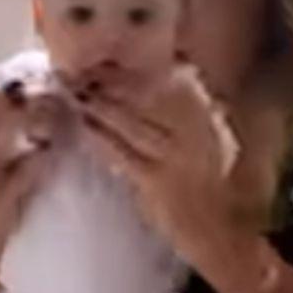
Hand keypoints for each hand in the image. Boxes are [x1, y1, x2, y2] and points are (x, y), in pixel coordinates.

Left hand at [71, 63, 252, 275]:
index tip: (106, 59)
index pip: (172, 81)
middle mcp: (198, 134)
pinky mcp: (158, 183)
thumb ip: (185, 108)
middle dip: (110, 82)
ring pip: (132, 121)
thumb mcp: (206, 139)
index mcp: (209, 119)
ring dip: (100, 105)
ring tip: (75, 94)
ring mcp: (179, 159)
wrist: (217, 234)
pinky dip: (100, 137)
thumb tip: (161, 71)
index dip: (135, 68)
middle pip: (148, 96)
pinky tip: (83, 126)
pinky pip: (122, 153)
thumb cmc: (203, 184)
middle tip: (78, 73)